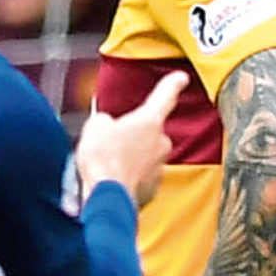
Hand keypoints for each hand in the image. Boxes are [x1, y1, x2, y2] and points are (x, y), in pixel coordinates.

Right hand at [75, 72, 187, 206]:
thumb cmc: (103, 161)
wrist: (107, 198)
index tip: (181, 78)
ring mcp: (159, 167)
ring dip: (131, 159)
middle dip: (134, 136)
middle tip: (112, 143)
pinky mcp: (152, 189)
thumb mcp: (95, 128)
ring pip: (146, 157)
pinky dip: (129, 178)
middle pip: (150, 132)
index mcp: (149, 120)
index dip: (172, 84)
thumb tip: (105, 125)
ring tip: (108, 165)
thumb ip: (104, 121)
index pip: (165, 95)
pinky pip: (142, 177)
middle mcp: (161, 142)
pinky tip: (113, 180)